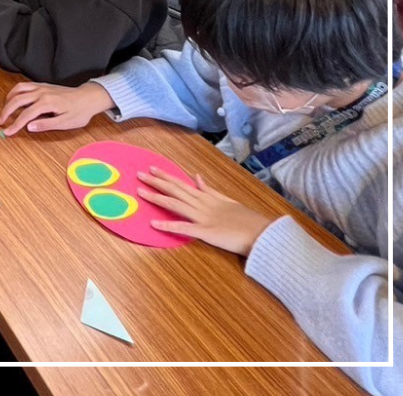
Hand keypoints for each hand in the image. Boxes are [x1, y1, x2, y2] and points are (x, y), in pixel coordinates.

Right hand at [0, 81, 114, 135]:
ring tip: (4, 109)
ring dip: (8, 99)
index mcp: (47, 103)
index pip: (25, 115)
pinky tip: (14, 98)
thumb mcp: (65, 123)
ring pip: (18, 89)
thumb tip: (29, 127)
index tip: (7, 132)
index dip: (14, 125)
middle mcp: (41, 92)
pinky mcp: (42, 85)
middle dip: (6, 111)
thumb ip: (46, 125)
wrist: (88, 98)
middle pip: (17, 100)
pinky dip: (15, 91)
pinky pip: (24, 85)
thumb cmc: (79, 112)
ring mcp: (41, 87)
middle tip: (0, 121)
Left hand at [137, 168, 274, 255]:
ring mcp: (203, 218)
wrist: (263, 233)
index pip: (182, 184)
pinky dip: (169, 226)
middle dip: (156, 181)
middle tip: (139, 173)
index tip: (152, 168)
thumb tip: (196, 177)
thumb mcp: (227, 200)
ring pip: (175, 205)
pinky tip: (154, 224)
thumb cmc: (247, 220)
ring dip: (157, 198)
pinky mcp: (206, 233)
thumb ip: (210, 190)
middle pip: (175, 190)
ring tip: (140, 191)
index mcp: (208, 197)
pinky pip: (184, 229)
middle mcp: (203, 204)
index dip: (167, 176)